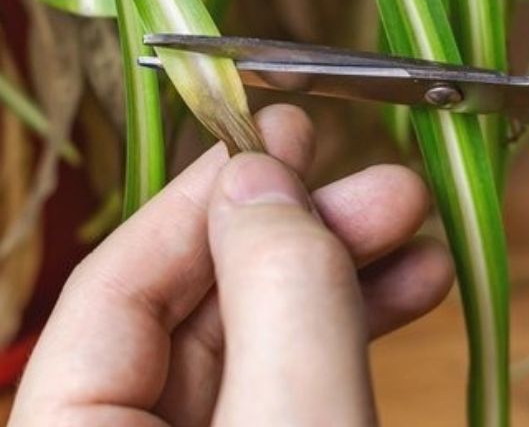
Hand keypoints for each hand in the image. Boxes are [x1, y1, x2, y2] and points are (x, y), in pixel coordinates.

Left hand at [9, 105, 453, 424]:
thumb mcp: (295, 424)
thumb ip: (280, 297)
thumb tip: (262, 176)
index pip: (112, 286)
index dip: (204, 200)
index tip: (287, 132)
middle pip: (185, 314)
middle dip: (293, 238)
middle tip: (380, 182)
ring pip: (244, 354)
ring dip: (334, 285)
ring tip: (416, 231)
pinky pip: (278, 397)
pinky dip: (339, 345)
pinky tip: (408, 292)